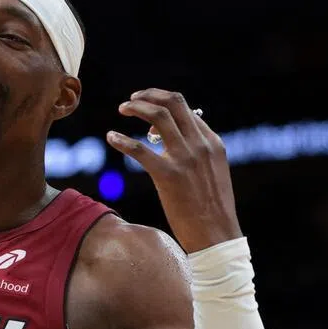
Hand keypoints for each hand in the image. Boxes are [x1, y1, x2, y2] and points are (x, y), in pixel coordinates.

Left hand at [105, 89, 241, 253]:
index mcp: (212, 142)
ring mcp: (185, 158)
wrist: (216, 234)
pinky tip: (111, 137)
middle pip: (173, 103)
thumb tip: (185, 130)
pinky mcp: (168, 175)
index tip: (147, 108)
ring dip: (137, 107)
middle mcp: (200, 144)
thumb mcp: (214, 171)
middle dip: (148, 95)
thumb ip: (201, 149)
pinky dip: (122, 140)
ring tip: (123, 109)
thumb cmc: (211, 206)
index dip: (162, 103)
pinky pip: (140, 149)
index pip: (185, 108)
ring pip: (158, 116)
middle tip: (131, 99)